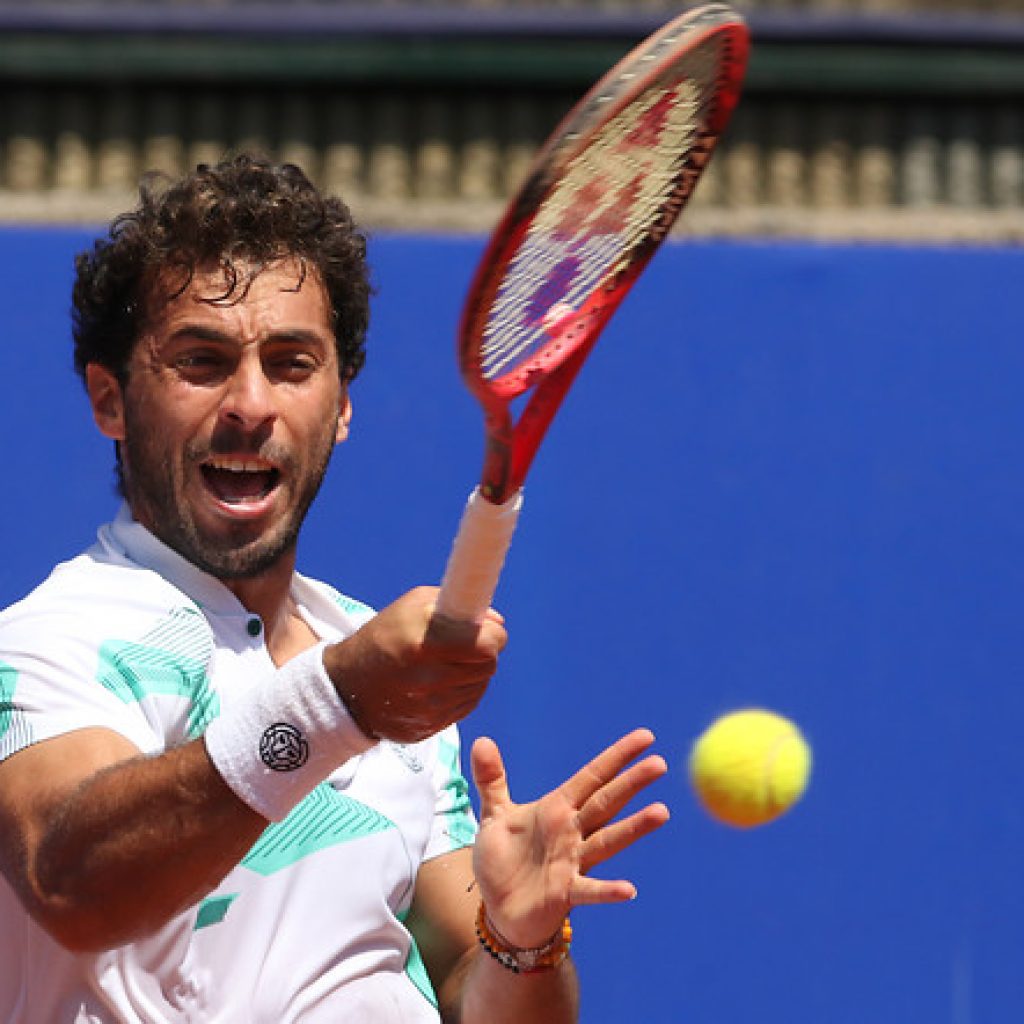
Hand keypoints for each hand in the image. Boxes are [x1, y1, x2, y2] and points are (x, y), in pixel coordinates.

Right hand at [323, 586, 506, 743]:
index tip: (484, 630)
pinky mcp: (430, 727)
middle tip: (467, 644)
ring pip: (479, 686)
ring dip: (473, 672)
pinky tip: (442, 681)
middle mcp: (428, 680)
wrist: (346, 686)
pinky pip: (465, 705)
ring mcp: (430, 708)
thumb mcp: (412, 605)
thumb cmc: (383, 636)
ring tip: (449, 662)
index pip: (488, 645)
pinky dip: (461, 691)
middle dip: (484, 652)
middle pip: (488, 666)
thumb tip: (497, 621)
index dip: (492, 634)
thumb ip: (457, 605)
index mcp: (424, 644)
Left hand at [470, 728, 669, 949]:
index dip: (617, 756)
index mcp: (557, 808)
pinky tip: (628, 890)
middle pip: (607, 802)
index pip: (593, 776)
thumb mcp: (494, 815)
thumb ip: (492, 779)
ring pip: (608, 840)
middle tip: (660, 764)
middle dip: (632, 783)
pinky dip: (608, 890)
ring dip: (634, 828)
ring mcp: (573, 862)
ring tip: (662, 812)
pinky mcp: (566, 893)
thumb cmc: (503, 860)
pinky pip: (590, 890)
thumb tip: (482, 740)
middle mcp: (572, 832)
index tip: (646, 737)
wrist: (500, 910)